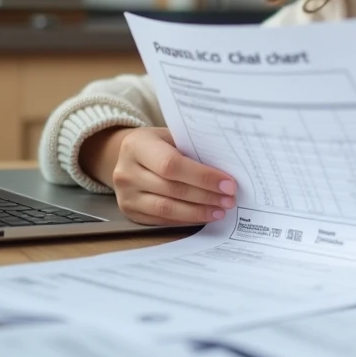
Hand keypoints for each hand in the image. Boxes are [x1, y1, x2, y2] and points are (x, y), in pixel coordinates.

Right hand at [105, 127, 236, 225]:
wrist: (127, 156)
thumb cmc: (157, 143)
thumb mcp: (170, 135)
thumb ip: (192, 148)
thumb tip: (227, 167)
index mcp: (137, 145)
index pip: (171, 164)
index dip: (202, 176)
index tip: (228, 184)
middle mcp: (126, 171)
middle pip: (172, 189)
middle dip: (205, 196)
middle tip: (229, 199)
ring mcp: (126, 195)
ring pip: (167, 209)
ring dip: (198, 212)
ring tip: (220, 210)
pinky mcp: (130, 212)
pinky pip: (162, 220)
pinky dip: (186, 219)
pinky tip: (203, 215)